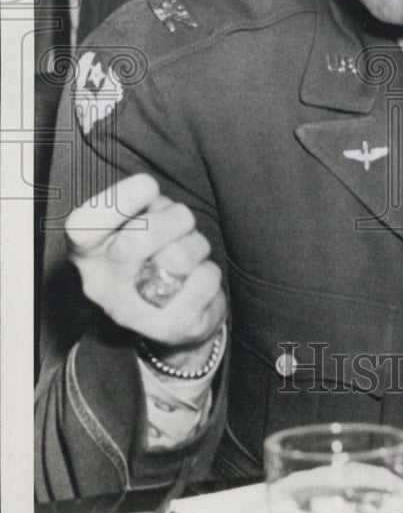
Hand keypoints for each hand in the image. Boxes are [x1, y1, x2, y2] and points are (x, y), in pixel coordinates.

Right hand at [65, 174, 225, 366]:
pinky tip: (197, 277)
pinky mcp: (169, 328)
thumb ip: (140, 206)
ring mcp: (132, 312)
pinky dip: (209, 271)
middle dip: (175, 218)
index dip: (119, 200)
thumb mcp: (138, 222)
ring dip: (196, 245)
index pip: (83, 226)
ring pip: (178, 258)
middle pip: (137, 239)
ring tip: (190, 252)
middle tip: (183, 220)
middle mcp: (101, 285)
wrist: (175, 314)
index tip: (149, 184)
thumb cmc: (154, 253)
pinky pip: (203, 281)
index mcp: (88, 253)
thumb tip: (150, 193)